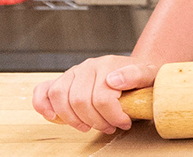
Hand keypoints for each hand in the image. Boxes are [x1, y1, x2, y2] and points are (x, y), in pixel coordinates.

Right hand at [32, 54, 158, 132]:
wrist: (138, 68)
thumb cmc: (143, 76)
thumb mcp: (150, 74)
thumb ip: (137, 75)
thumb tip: (113, 81)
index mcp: (108, 65)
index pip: (102, 98)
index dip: (113, 116)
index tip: (125, 123)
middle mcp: (88, 67)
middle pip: (80, 101)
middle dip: (96, 121)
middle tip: (109, 127)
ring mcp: (73, 73)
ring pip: (60, 97)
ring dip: (73, 119)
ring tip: (89, 126)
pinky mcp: (63, 80)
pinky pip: (43, 90)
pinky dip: (42, 104)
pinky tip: (52, 117)